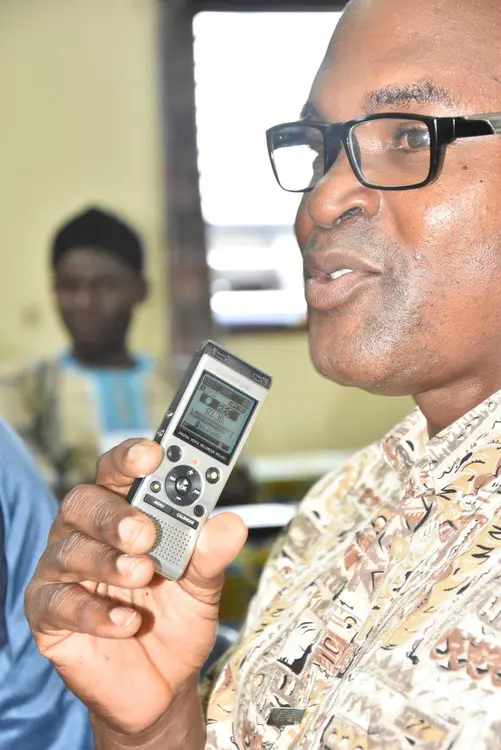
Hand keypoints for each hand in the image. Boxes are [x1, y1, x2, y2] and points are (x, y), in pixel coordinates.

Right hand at [25, 439, 247, 735]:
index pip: (117, 471)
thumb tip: (231, 523)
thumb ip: (211, 554)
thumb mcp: (203, 587)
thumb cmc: (175, 620)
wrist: (161, 685)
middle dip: (115, 513)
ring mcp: (64, 571)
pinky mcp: (48, 613)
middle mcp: (87, 533)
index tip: (152, 454)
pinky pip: (58, 602)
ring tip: (142, 576)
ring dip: (108, 561)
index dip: (130, 458)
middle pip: (84, 502)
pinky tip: (126, 622)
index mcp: (123, 512)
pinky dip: (94, 612)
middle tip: (145, 533)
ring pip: (69, 549)